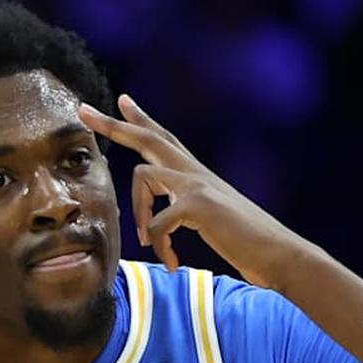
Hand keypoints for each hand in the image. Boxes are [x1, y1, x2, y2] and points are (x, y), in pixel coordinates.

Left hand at [78, 95, 297, 287]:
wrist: (280, 255)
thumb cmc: (247, 244)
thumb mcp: (211, 220)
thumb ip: (186, 210)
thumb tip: (158, 220)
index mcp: (198, 175)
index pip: (165, 138)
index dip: (142, 119)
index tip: (121, 100)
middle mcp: (197, 172)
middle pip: (147, 138)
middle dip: (113, 125)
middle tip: (83, 111)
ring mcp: (198, 185)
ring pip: (142, 176)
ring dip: (137, 214)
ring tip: (148, 243)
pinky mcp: (199, 206)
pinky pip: (157, 221)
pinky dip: (159, 244)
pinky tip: (171, 261)